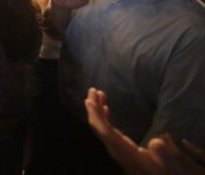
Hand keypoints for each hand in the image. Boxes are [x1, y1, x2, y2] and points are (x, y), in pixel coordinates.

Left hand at [85, 88, 204, 173]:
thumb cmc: (163, 174)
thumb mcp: (167, 167)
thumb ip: (163, 156)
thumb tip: (156, 142)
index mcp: (124, 152)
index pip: (105, 132)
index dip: (96, 117)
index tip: (89, 101)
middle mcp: (116, 150)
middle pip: (99, 127)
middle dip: (94, 108)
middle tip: (93, 90)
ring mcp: (116, 148)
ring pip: (101, 127)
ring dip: (98, 110)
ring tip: (98, 93)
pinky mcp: (119, 147)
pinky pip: (106, 130)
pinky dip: (104, 117)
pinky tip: (105, 108)